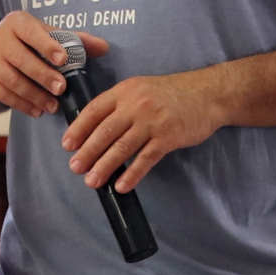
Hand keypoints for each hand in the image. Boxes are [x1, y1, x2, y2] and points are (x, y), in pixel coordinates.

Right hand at [0, 10, 104, 118]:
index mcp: (17, 22)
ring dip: (34, 96)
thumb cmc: (25, 40)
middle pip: (22, 60)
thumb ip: (74, 40)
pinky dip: (21, 104)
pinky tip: (37, 110)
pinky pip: (3, 94)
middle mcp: (0, 38)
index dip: (48, 46)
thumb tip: (104, 48)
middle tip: (61, 89)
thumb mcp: (45, 33)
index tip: (63, 59)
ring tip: (52, 106)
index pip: (33, 33)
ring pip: (12, 80)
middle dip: (43, 76)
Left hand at [62, 66, 226, 193]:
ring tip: (92, 181)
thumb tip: (94, 129)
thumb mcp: (141, 89)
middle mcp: (136, 105)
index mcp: (125, 91)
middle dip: (87, 152)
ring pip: (122, 148)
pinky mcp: (168, 137)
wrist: (208, 94)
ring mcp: (152, 121)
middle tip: (75, 167)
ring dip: (104, 166)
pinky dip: (132, 174)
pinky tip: (122, 185)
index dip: (78, 128)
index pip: (94, 110)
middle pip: (104, 132)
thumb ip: (120, 104)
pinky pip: (145, 159)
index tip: (67, 145)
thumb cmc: (172, 93)